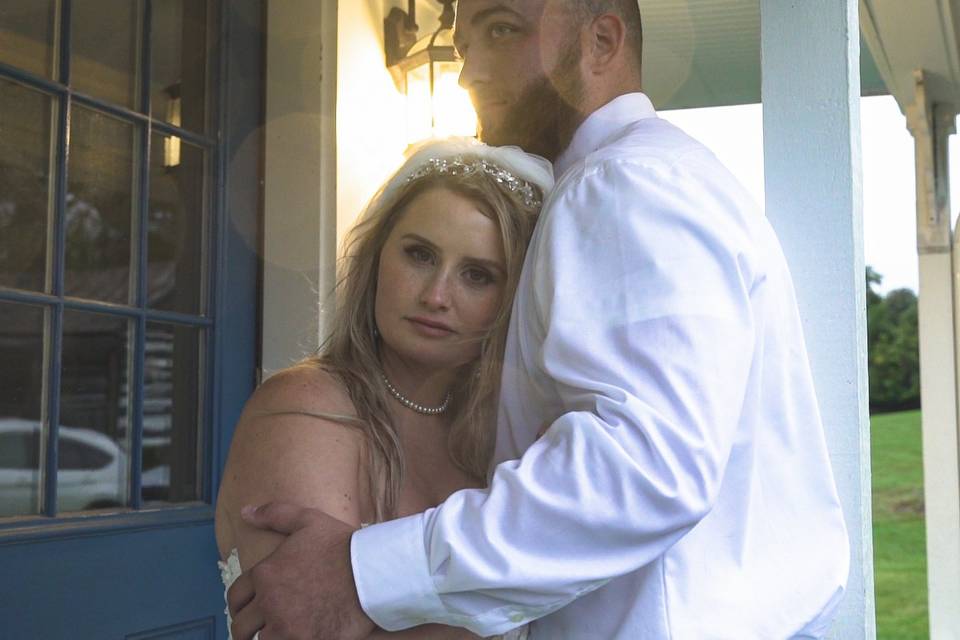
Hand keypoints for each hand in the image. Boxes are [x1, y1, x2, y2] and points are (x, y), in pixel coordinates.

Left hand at [226, 502, 375, 639]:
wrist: (373, 573)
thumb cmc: (342, 545)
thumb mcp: (308, 520)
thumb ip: (274, 514)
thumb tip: (245, 512)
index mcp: (265, 573)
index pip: (236, 597)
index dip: (238, 605)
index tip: (245, 609)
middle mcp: (270, 602)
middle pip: (241, 626)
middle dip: (246, 628)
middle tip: (255, 630)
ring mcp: (286, 626)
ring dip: (267, 638)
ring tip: (279, 633)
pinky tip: (296, 637)